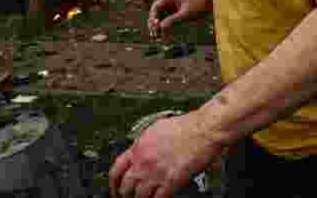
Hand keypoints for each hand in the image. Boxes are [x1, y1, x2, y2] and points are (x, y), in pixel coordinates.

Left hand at [108, 112, 224, 197]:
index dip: (113, 183)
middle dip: (125, 195)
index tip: (115, 189)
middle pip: (126, 187)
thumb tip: (138, 151)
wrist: (203, 129)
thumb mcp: (155, 129)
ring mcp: (156, 172)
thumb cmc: (185, 126)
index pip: (116, 170)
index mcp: (138, 147)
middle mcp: (144, 161)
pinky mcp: (171, 181)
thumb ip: (144, 143)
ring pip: (140, 196)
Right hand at [147, 0, 210, 39]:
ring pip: (162, 16)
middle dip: (155, 23)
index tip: (154, 26)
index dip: (153, 17)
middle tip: (154, 35)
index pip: (156, 6)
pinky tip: (166, 34)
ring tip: (158, 37)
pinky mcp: (178, 10)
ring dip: (160, 26)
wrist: (212, 0)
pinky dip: (167, 25)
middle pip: (157, 12)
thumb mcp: (186, 13)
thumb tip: (161, 28)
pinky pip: (169, 18)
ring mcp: (174, 4)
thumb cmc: (200, 4)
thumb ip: (173, 20)